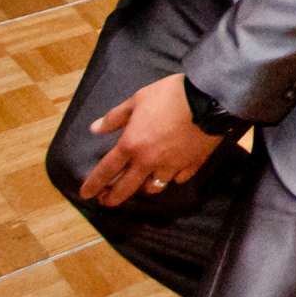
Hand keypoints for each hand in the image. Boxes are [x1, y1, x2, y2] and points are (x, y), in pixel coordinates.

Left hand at [80, 74, 223, 207]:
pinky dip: (172, 178)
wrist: (209, 99)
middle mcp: (148, 161)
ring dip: (143, 189)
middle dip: (113, 198)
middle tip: (107, 201)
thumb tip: (95, 129)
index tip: (86, 194)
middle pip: (126, 188)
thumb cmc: (170, 95)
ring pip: (154, 188)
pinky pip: (179, 178)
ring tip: (141, 186)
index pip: (106, 170)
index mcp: (131, 144)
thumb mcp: (138, 99)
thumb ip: (116, 117)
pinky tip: (171, 175)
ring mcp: (172, 166)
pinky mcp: (192, 164)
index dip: (94, 184)